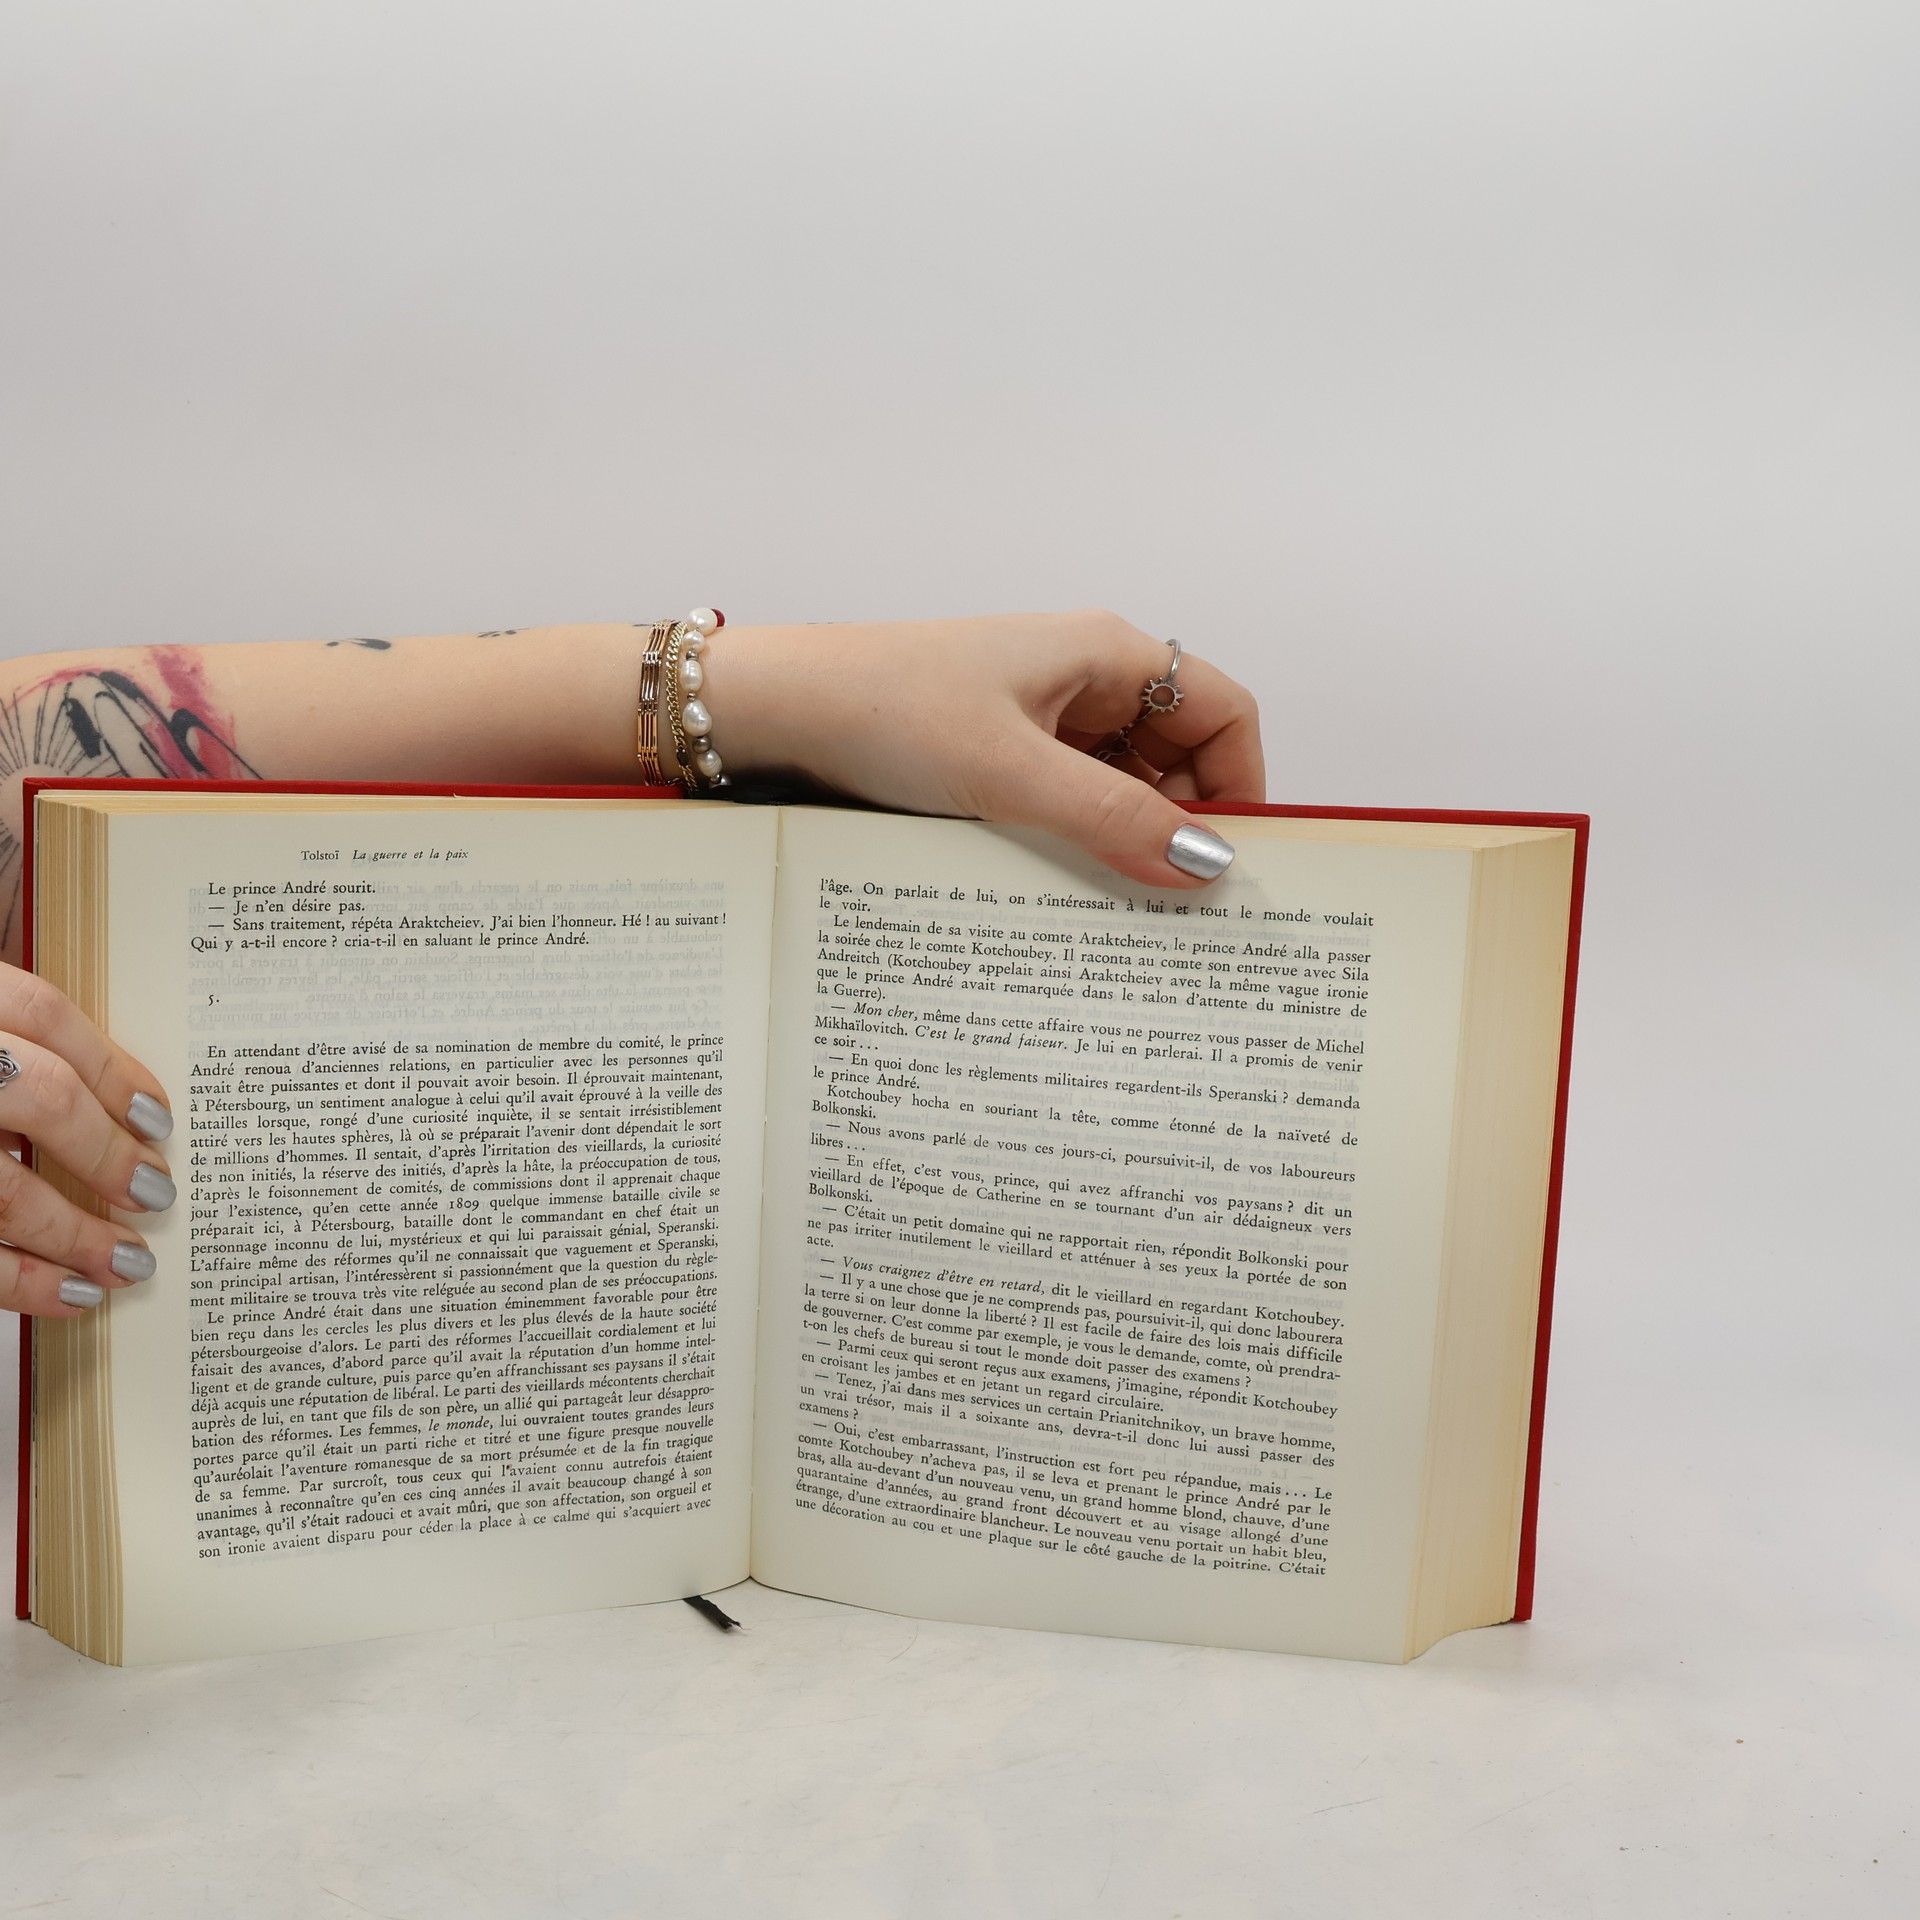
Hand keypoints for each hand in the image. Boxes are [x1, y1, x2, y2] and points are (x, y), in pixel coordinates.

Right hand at [0, 969, 172, 1316]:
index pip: (42, 1014)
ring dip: (73, 1234)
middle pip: (40, 1095)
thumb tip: (111, 1083)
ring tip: (128, 1264)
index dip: (112, 1068)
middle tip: (159, 1196)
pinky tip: (67, 1295)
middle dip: (108, 1153)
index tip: (160, 1120)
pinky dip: (18, 1281)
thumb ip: (21, 1033)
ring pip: (1, 1188)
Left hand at [707, 609, 1264, 886]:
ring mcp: (1042, 716)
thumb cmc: (885, 709)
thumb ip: (1112, 817)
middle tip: (1171, 899)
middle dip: (1182, 822)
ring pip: (1124, 782)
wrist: (778, 710)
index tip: (1226, 863)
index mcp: (1104, 653)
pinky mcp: (1003, 751)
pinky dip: (1080, 836)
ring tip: (1114, 897)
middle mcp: (1084, 677)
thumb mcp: (1009, 773)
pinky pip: (1071, 796)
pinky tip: (1064, 879)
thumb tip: (1205, 865)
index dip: (1239, 784)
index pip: (1222, 712)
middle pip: (1180, 754)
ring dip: (1126, 834)